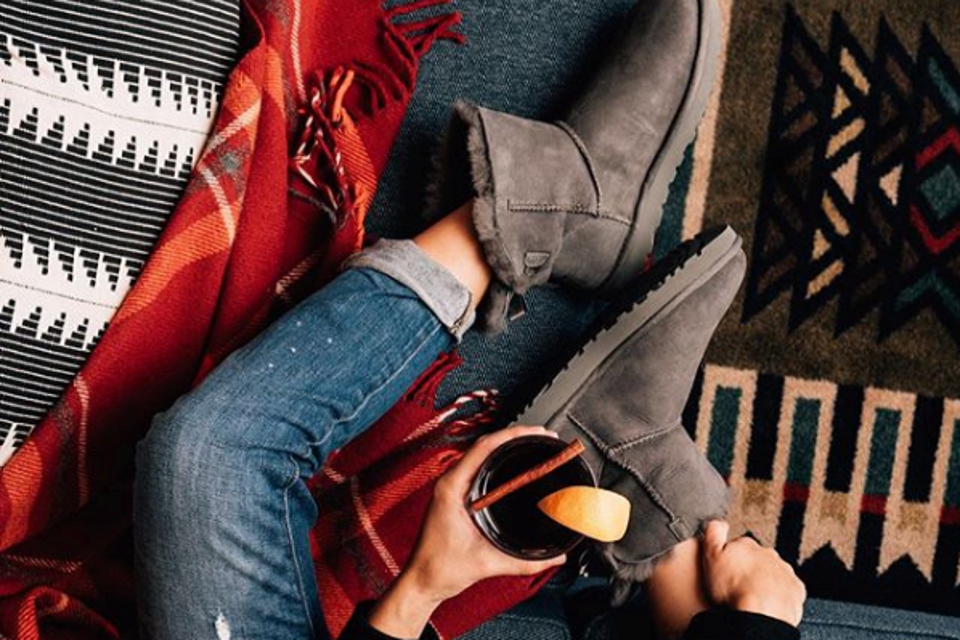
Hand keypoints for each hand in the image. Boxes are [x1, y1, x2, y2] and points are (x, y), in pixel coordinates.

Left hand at [368, 425, 567, 636]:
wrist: (422, 581)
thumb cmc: (439, 568)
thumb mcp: (486, 563)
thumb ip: (524, 562)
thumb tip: (554, 557)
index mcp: (451, 487)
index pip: (484, 448)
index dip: (512, 435)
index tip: (535, 432)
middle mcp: (450, 481)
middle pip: (485, 445)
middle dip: (515, 436)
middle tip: (541, 435)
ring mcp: (452, 486)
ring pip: (482, 454)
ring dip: (506, 446)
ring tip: (532, 442)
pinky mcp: (457, 494)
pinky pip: (480, 467)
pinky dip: (499, 460)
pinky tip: (514, 462)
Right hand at [700, 521, 806, 626]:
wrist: (761, 613)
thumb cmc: (734, 588)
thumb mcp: (711, 555)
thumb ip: (714, 532)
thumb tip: (718, 521)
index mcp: (747, 545)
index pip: (737, 546)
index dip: (730, 558)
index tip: (725, 570)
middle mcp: (767, 554)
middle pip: (756, 559)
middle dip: (749, 569)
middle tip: (737, 586)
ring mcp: (783, 571)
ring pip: (772, 573)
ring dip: (764, 582)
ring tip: (751, 597)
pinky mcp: (795, 588)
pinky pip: (787, 589)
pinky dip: (779, 595)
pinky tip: (768, 604)